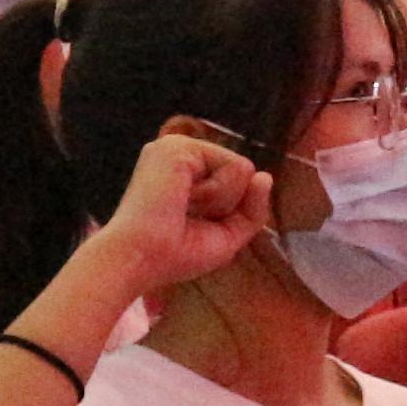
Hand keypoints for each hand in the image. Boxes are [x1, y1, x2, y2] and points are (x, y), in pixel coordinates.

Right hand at [94, 130, 271, 293]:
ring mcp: (178, 146)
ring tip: (182, 208)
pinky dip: (218, 194)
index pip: (238, 181)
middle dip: (227, 206)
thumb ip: (253, 208)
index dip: (229, 211)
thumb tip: (265, 175)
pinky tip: (184, 199)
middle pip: (243, 174)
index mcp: (186, 171)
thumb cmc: (175, 254)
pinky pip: (236, 167)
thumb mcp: (228, 234)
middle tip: (186, 217)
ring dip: (221, 201)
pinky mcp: (180, 147)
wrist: (141, 259)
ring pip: (242, 170)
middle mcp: (180, 153)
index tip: (190, 224)